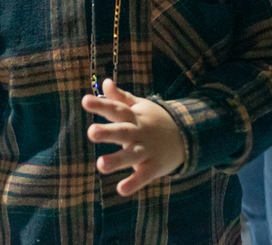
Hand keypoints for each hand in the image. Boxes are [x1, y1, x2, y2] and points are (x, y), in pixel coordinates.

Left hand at [82, 79, 184, 195]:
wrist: (186, 136)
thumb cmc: (154, 120)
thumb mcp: (139, 107)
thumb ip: (120, 97)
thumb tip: (104, 82)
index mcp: (134, 117)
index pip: (116, 109)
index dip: (101, 105)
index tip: (85, 101)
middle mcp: (139, 132)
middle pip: (122, 131)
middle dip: (108, 132)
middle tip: (91, 132)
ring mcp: (147, 150)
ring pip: (131, 155)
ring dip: (117, 160)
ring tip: (100, 165)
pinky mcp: (154, 167)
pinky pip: (143, 176)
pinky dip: (134, 183)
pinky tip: (121, 190)